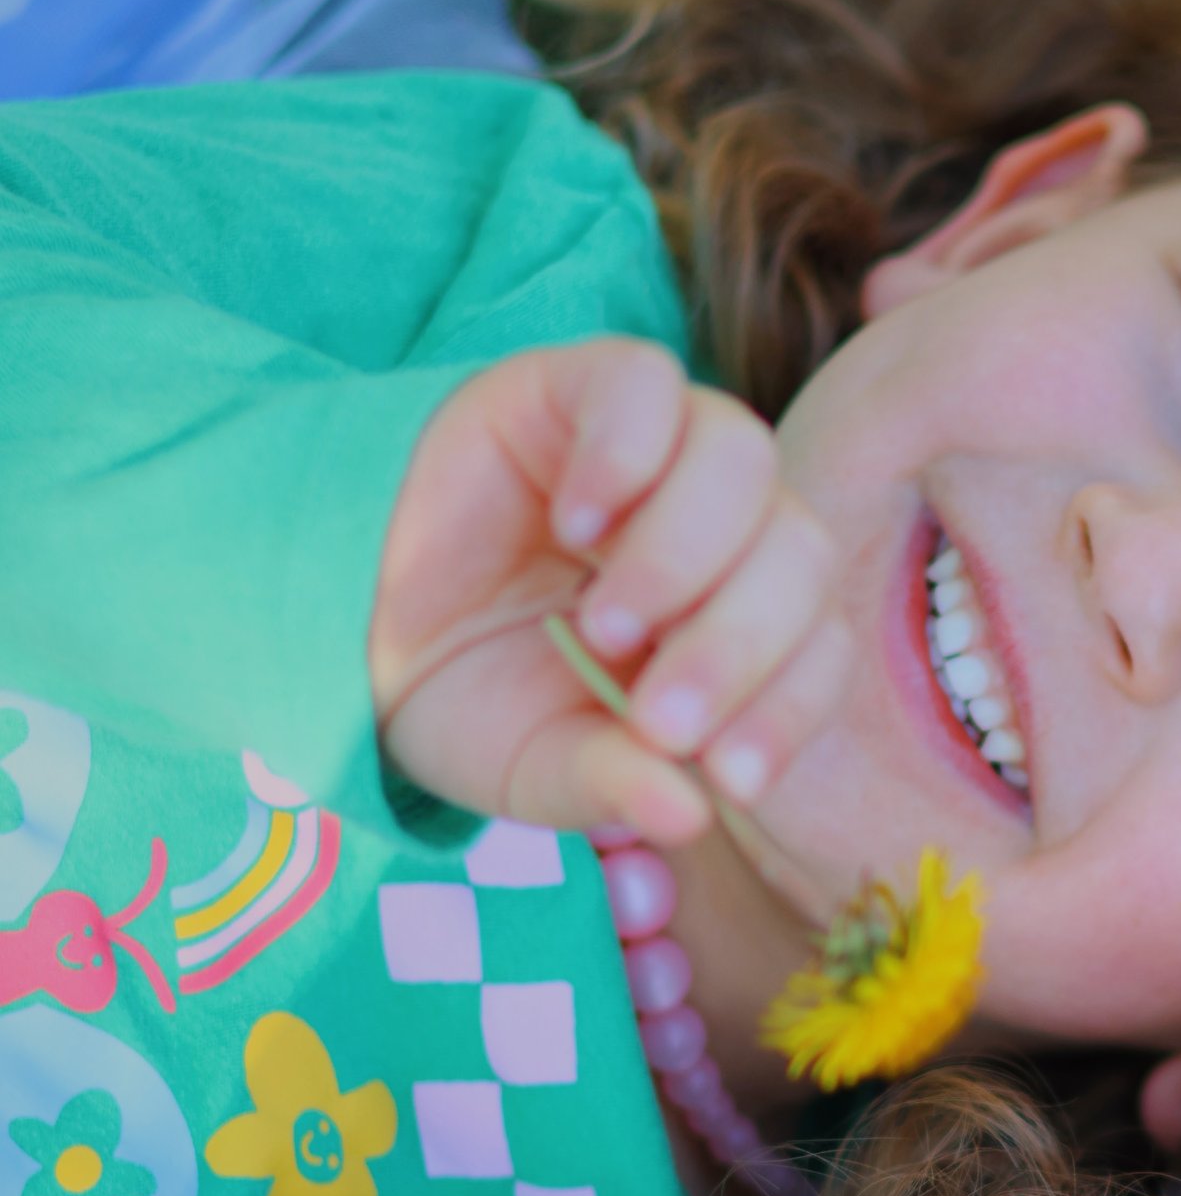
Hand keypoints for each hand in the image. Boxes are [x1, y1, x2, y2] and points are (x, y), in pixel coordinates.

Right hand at [370, 339, 845, 846]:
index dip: (788, 710)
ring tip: (601, 627)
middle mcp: (720, 528)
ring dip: (685, 557)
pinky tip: (572, 525)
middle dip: (736, 649)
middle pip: (797, 551)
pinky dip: (626, 455)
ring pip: (741, 457)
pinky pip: (647, 383)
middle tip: (657, 719)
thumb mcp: (538, 764)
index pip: (817, 646)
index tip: (731, 781)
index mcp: (736, 620)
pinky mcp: (583, 386)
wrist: (349, 624)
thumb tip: (690, 812)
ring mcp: (659, 451)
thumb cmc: (467, 696)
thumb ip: (613, 783)